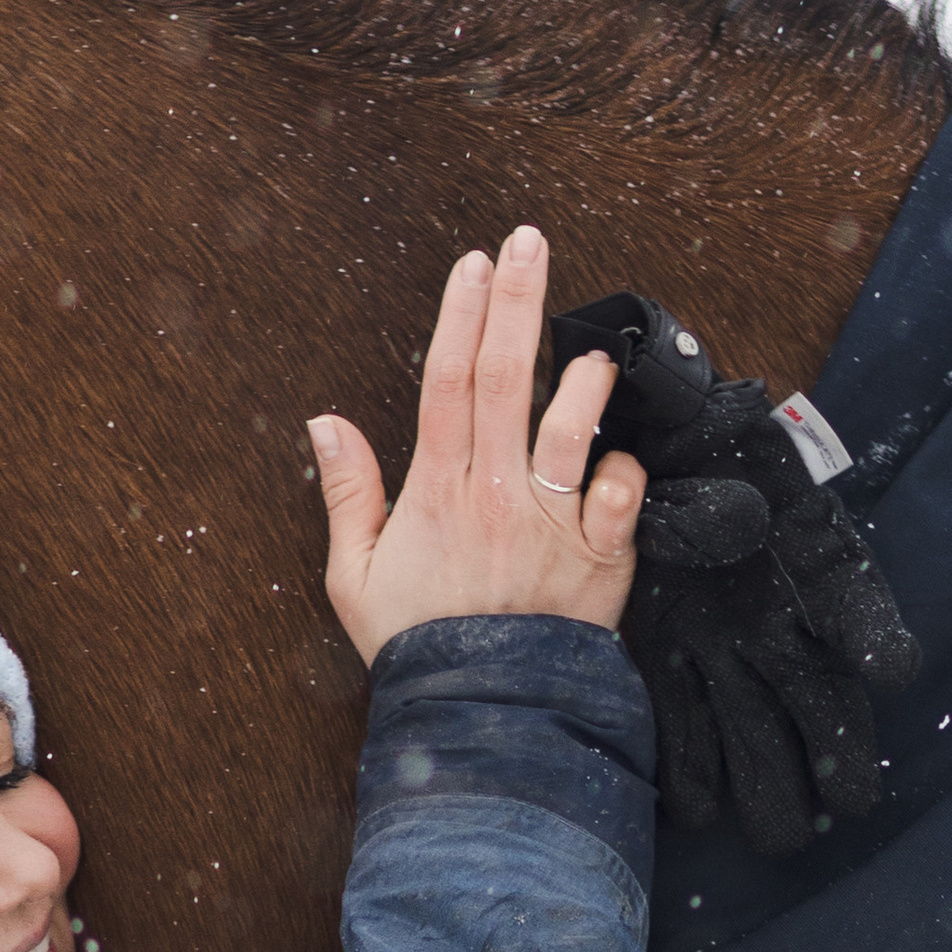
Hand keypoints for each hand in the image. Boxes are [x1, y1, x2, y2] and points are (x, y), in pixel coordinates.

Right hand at [310, 227, 645, 666]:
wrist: (480, 708)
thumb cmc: (416, 642)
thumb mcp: (352, 575)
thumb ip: (346, 493)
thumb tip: (324, 424)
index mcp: (435, 491)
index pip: (445, 382)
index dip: (459, 317)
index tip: (471, 266)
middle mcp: (495, 493)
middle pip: (507, 377)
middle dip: (517, 302)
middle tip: (529, 243)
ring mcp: (551, 521)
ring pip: (573, 426)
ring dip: (586, 381)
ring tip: (592, 356)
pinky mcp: (599, 554)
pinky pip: (626, 494)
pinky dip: (627, 470)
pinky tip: (619, 461)